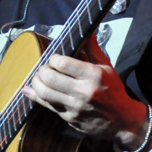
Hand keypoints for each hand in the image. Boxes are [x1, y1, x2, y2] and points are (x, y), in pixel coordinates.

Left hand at [23, 35, 145, 147]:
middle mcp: (84, 91)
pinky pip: (47, 105)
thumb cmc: (114, 90)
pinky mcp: (69, 118)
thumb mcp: (107, 68)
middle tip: (44, 68)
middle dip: (42, 70)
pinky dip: (34, 96)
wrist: (122, 121)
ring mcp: (75, 107)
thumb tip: (86, 31)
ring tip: (38, 77)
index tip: (54, 59)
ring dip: (36, 82)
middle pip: (50, 78)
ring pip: (44, 93)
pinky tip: (29, 89)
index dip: (53, 59)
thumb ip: (92, 49)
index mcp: (94, 75)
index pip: (62, 63)